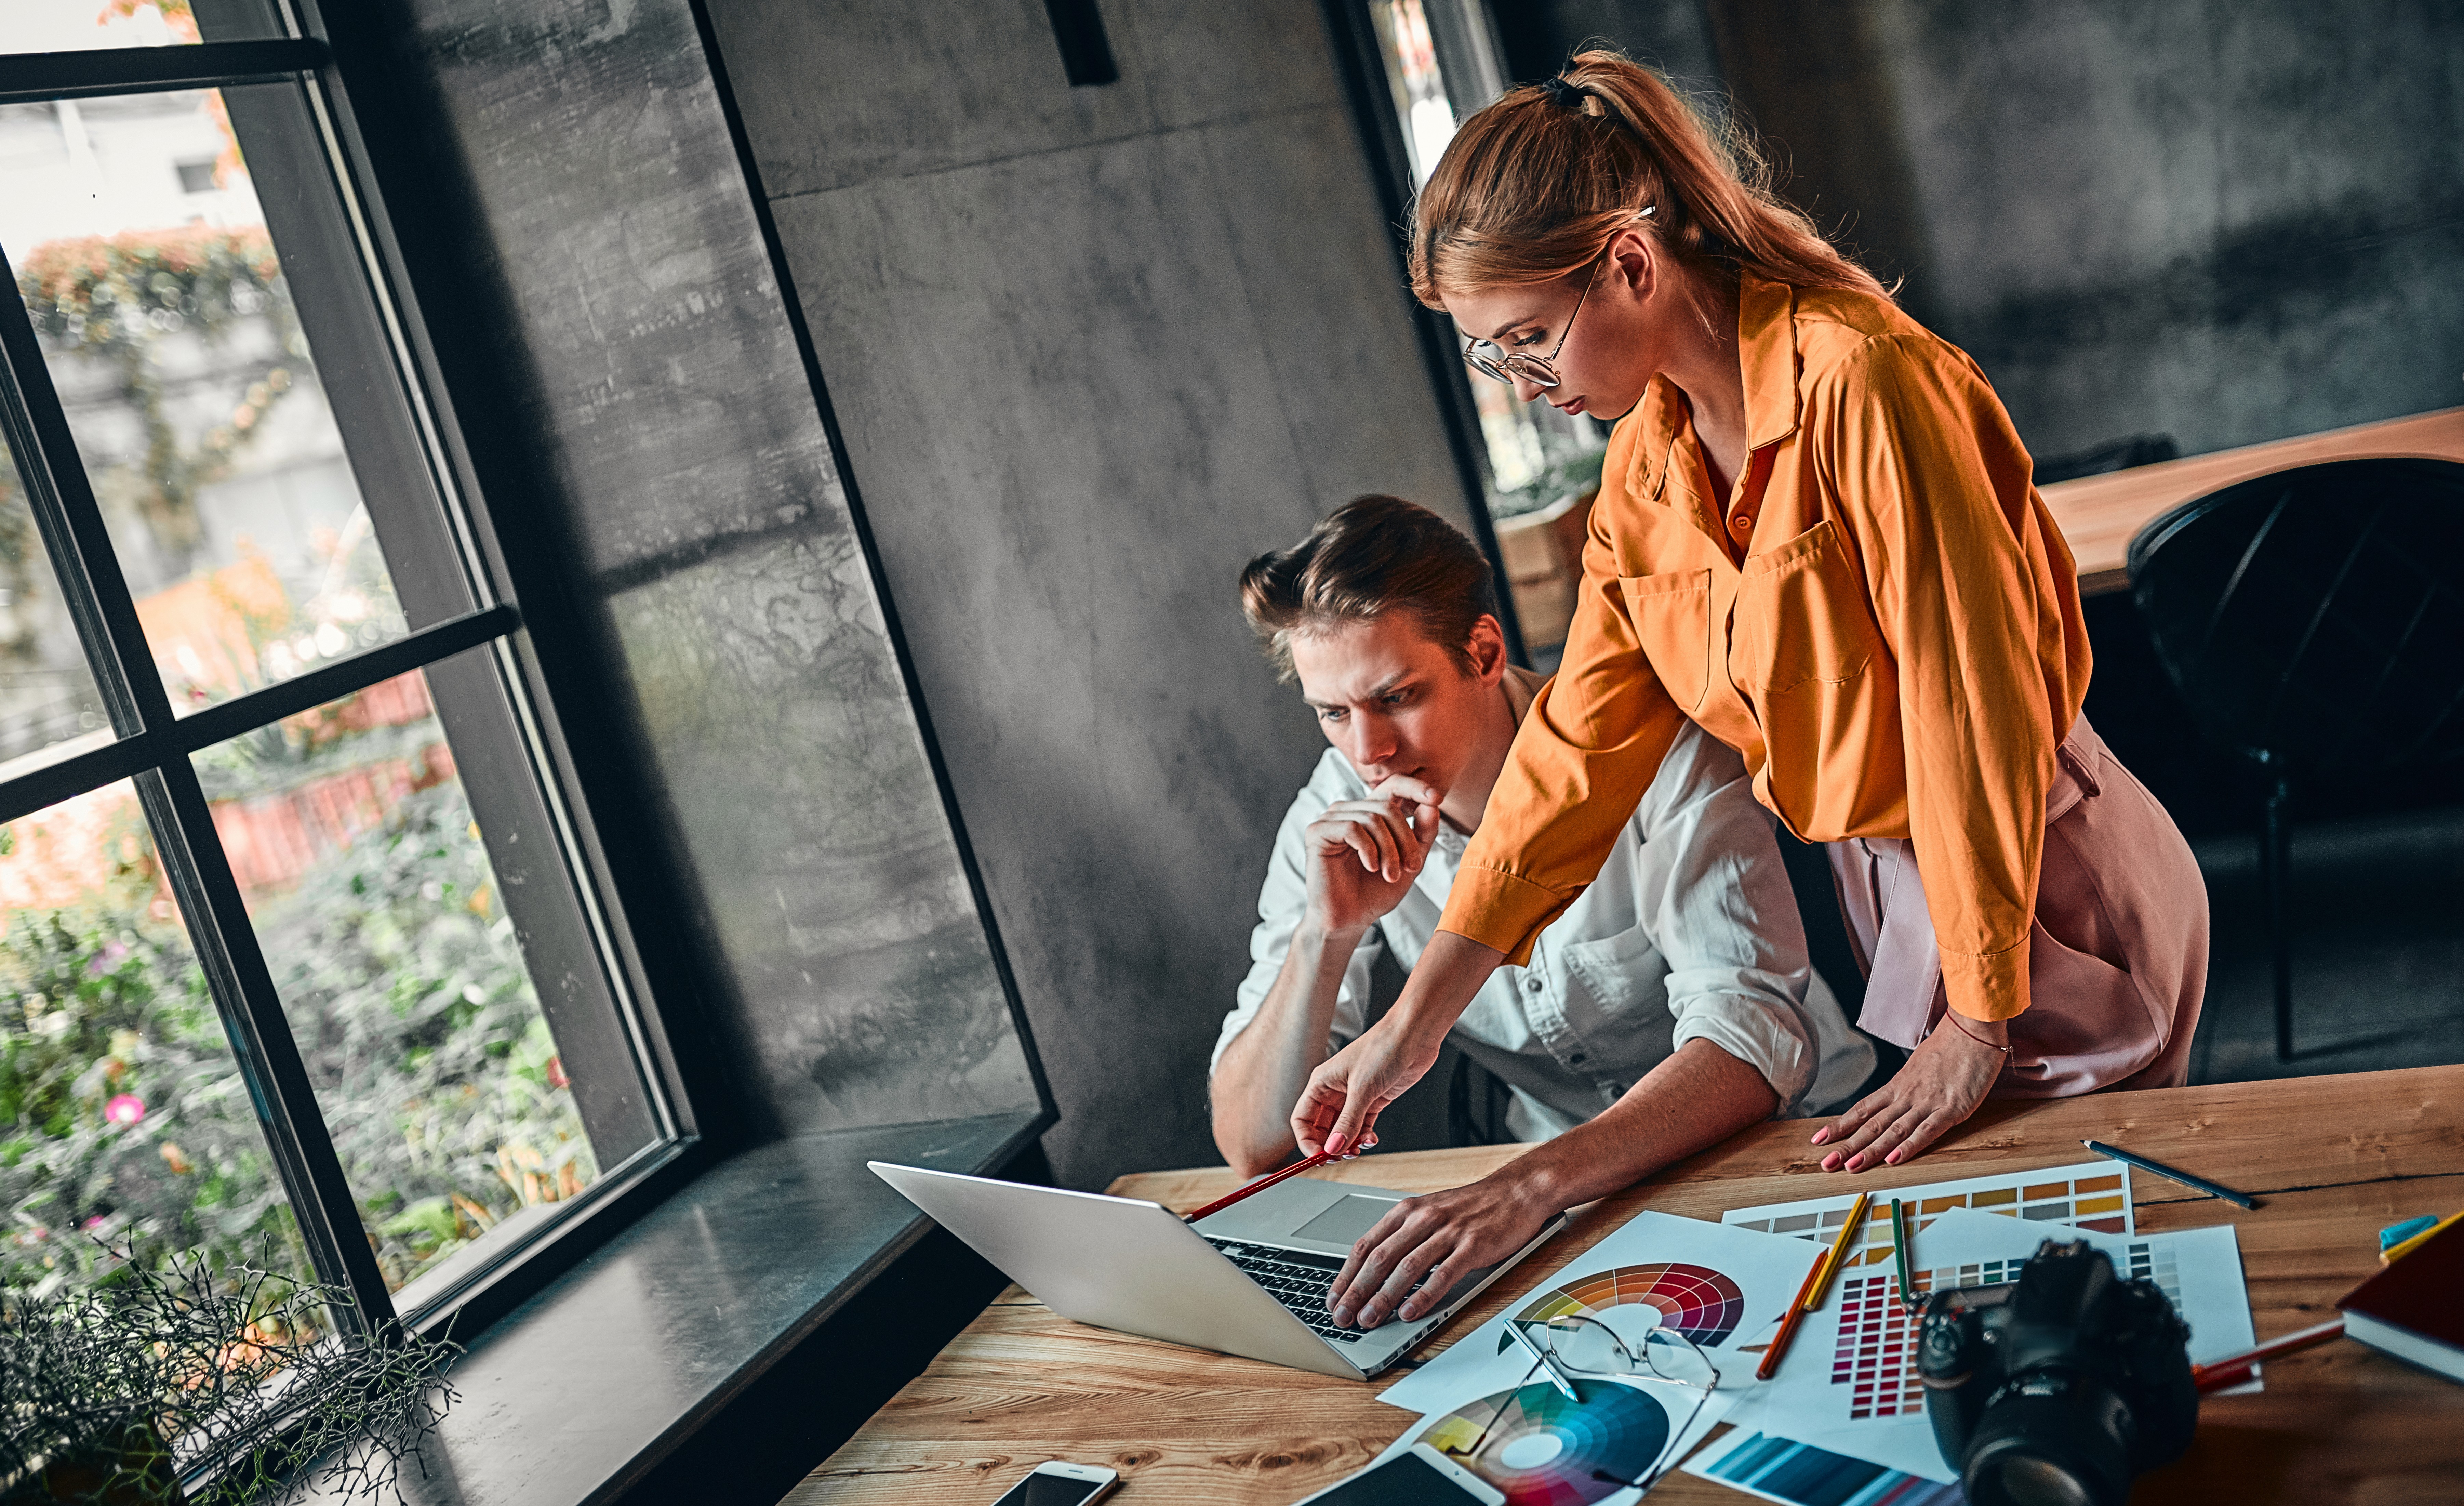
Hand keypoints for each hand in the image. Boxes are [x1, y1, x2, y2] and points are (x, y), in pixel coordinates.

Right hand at [1290, 1004, 1445, 1158]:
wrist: (1413, 1035)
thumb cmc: (1383, 1049)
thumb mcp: (1362, 1088)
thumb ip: (1347, 1122)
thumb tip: (1332, 1149)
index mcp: (1322, 1083)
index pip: (1303, 1119)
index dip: (1307, 1141)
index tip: (1318, 1157)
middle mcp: (1335, 1091)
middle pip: (1321, 1129)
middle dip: (1329, 1146)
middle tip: (1340, 1158)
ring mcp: (1354, 1097)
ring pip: (1343, 1130)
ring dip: (1348, 1144)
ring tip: (1359, 1149)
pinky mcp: (1373, 1101)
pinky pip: (1362, 1127)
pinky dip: (1364, 1137)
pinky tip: (1371, 1140)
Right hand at [1302, 776, 1444, 937]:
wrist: (1350, 919)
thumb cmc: (1376, 891)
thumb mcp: (1409, 861)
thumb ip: (1423, 834)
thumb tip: (1433, 804)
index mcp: (1370, 813)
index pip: (1393, 786)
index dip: (1415, 787)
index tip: (1438, 798)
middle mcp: (1349, 810)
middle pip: (1387, 807)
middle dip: (1405, 839)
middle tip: (1411, 867)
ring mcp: (1331, 819)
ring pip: (1372, 818)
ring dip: (1389, 850)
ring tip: (1390, 875)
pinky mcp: (1318, 831)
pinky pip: (1352, 828)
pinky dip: (1368, 850)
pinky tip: (1371, 867)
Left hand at [1326, 1175, 1555, 1327]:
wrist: (1517, 1191)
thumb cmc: (1472, 1207)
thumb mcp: (1429, 1213)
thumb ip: (1403, 1238)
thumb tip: (1374, 1273)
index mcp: (1407, 1211)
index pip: (1366, 1245)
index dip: (1346, 1275)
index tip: (1334, 1298)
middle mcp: (1423, 1219)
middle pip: (1380, 1259)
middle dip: (1357, 1291)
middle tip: (1343, 1316)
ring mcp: (1448, 1232)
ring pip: (1406, 1268)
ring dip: (1383, 1297)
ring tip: (1369, 1319)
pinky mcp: (1473, 1246)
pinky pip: (1443, 1274)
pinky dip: (1423, 1295)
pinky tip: (1410, 1312)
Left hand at [1811, 1017, 2004, 1170]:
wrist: (1973, 1029)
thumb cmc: (1950, 1045)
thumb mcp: (1920, 1065)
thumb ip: (1907, 1085)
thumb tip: (1895, 1097)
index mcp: (1898, 1085)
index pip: (1862, 1109)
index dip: (1840, 1125)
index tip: (1819, 1138)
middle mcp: (1907, 1095)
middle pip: (1871, 1124)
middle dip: (1847, 1145)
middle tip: (1826, 1163)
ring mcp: (1927, 1103)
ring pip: (1893, 1131)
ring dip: (1871, 1151)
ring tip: (1850, 1166)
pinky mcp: (1951, 1109)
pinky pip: (1927, 1131)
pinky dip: (1909, 1146)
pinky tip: (1894, 1160)